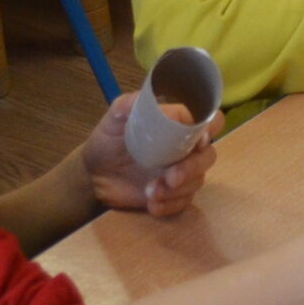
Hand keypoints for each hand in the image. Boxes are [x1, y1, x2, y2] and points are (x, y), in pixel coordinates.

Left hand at [82, 91, 221, 216]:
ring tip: (150, 193)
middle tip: (170, 178)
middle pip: (208, 156)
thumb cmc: (108, 141)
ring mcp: (182, 173)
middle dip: (192, 168)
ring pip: (198, 181)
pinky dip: (170, 206)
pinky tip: (152, 205)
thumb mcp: (113, 120)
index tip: (198, 142)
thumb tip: (138, 99)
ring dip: (177, 191)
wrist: (94, 176)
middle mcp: (186, 148)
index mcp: (179, 125)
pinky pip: (184, 202)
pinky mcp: (174, 195)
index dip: (209, 131)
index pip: (209, 121)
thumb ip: (126, 105)